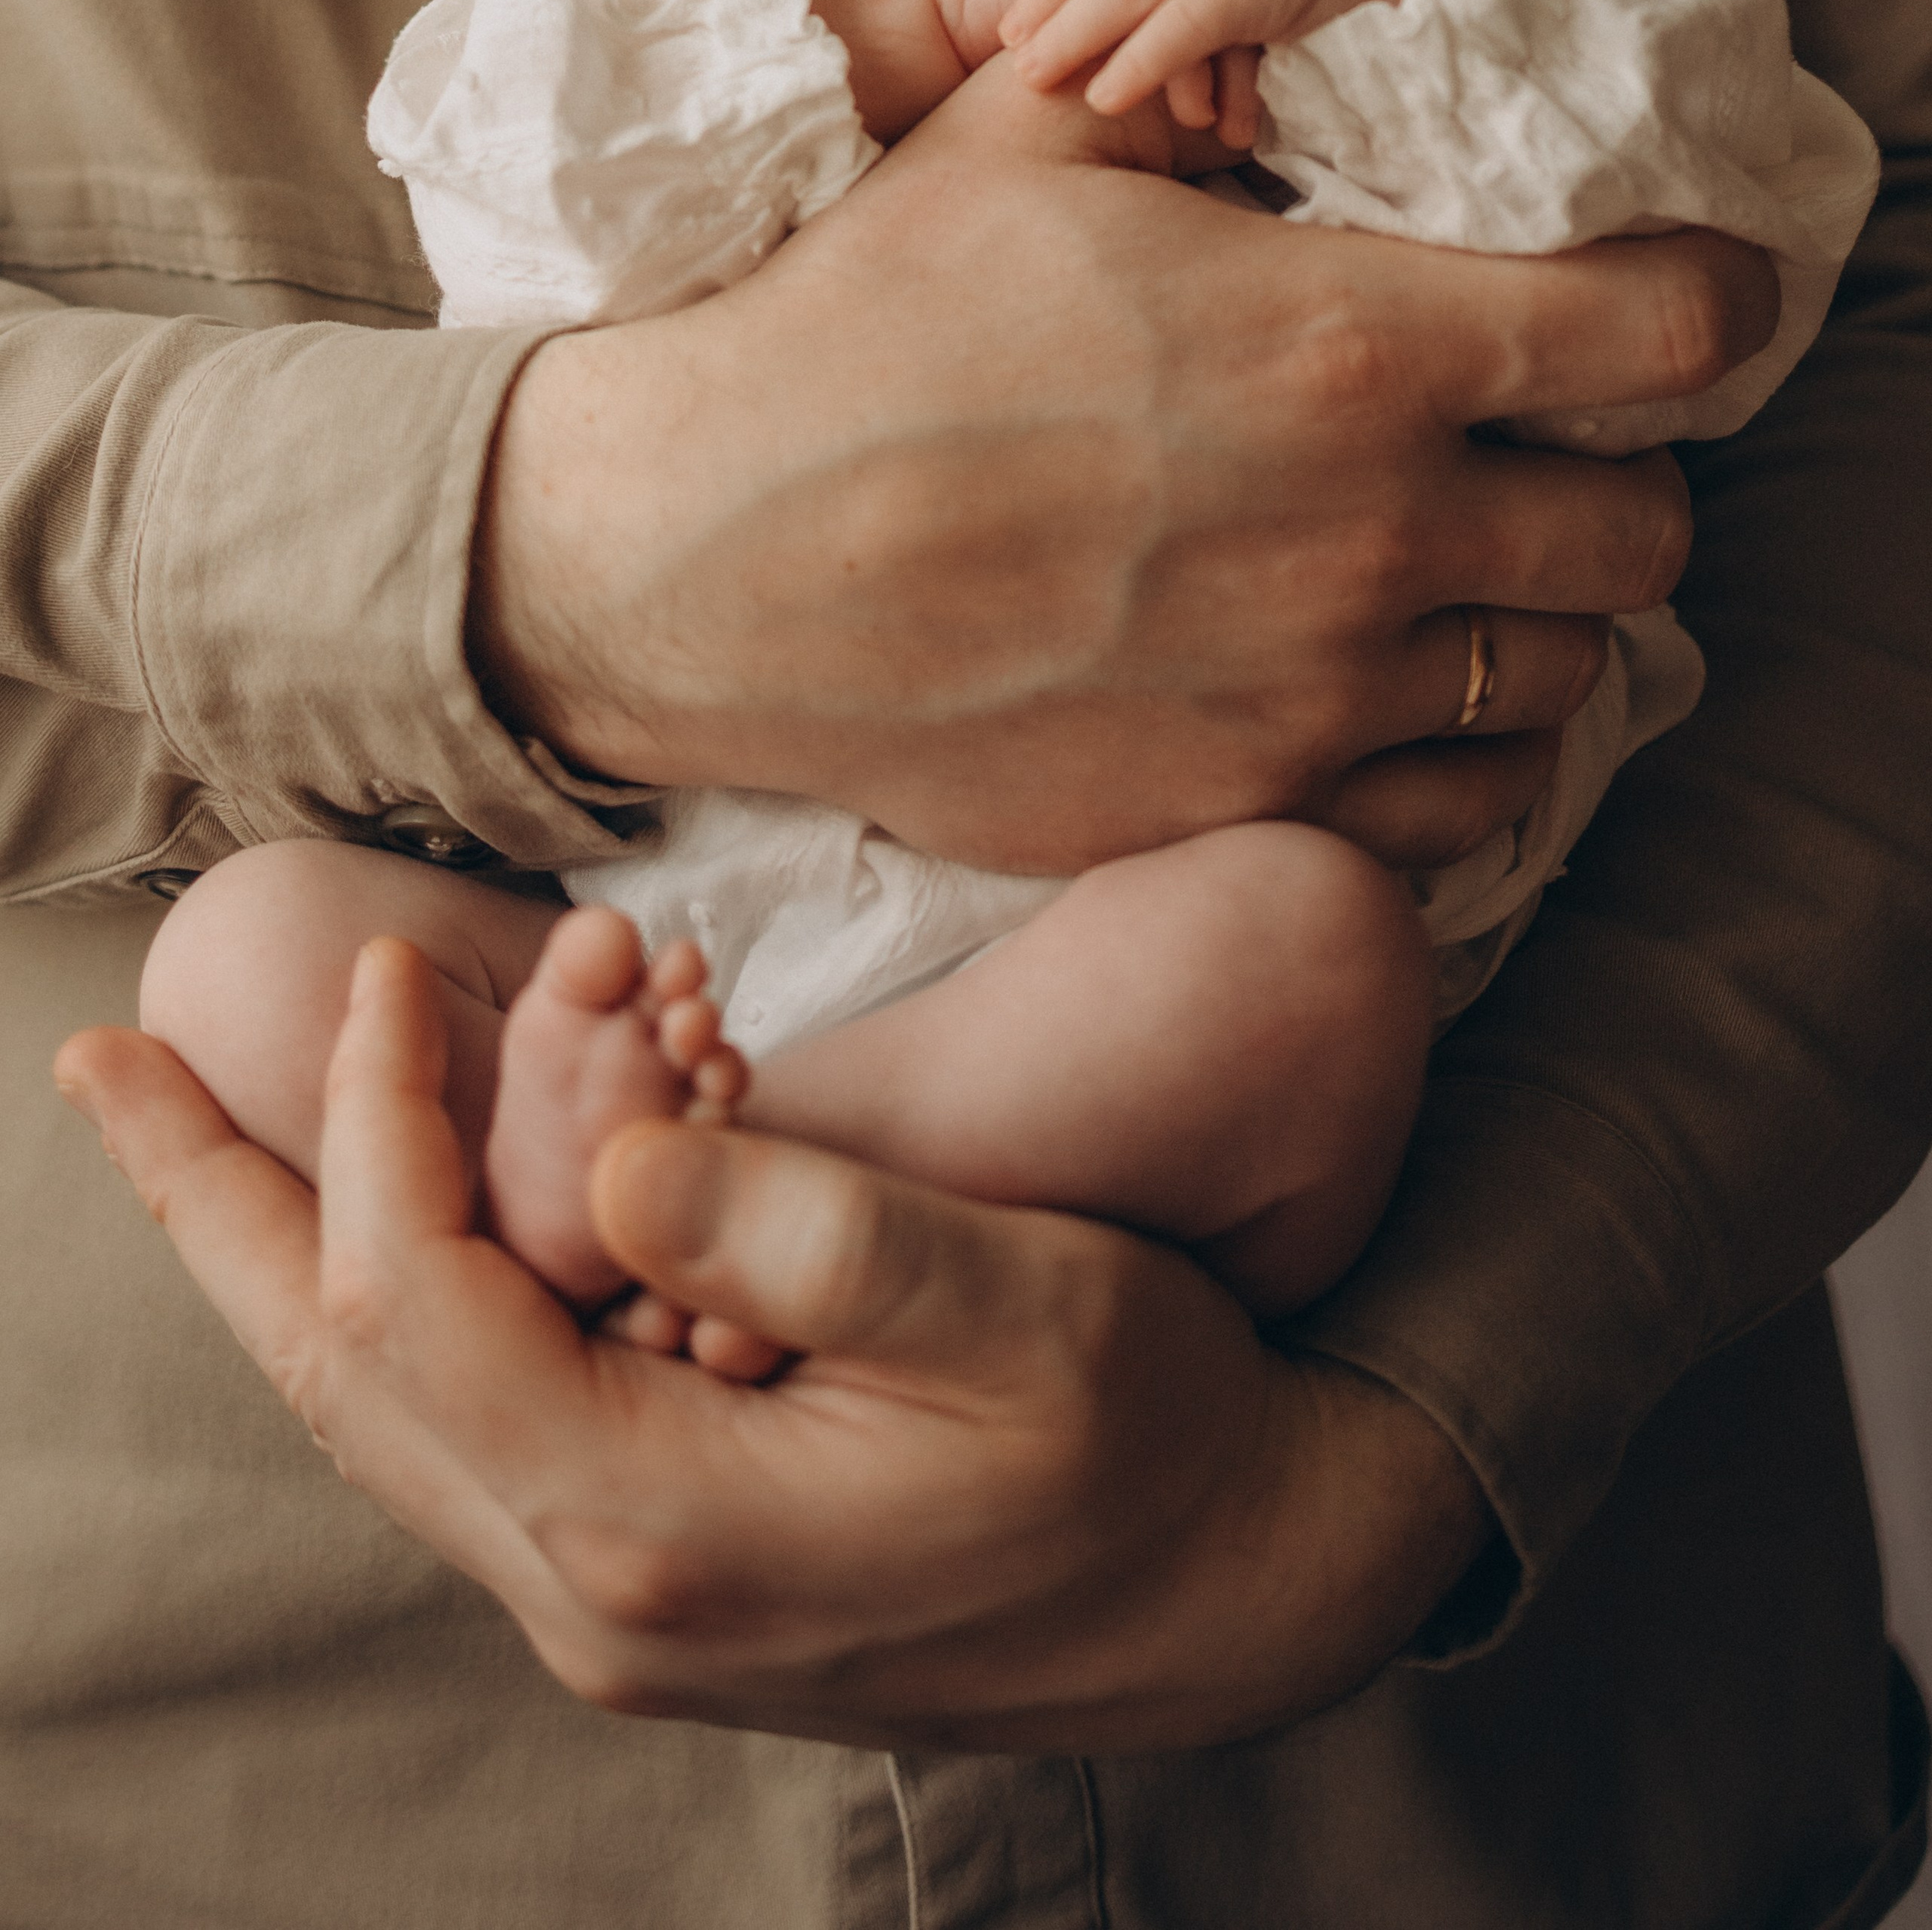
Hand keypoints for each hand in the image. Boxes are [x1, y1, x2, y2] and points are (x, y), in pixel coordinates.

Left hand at [54, 941, 1491, 1746]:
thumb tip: (613, 1158)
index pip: (425, 1303)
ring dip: (279, 1252)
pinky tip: (376, 1221)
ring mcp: (608, 1594)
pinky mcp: (645, 1566)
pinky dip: (389, 1299)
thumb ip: (813, 1232)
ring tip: (183, 1131)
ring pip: (379, 1408)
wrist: (1220, 1589)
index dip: (382, 1122)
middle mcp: (595, 1586)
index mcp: (667, 1522)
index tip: (398, 967)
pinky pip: (460, 1420)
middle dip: (213, 1203)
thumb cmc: (1144, 1430)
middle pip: (336, 1376)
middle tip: (98, 1064)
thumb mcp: (1018, 1311)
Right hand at [470, 54, 1777, 873]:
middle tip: (1534, 448)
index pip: (1669, 324)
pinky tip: (1381, 696)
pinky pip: (1457, 814)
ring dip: (1535, 617)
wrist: (692, 556)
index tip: (1667, 292)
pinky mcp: (1238, 810)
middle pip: (1648, 530)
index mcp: (1350, 343)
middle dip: (1618, 475)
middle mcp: (1372, 535)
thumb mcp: (1014, 147)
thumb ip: (1182, 85)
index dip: (1705, 293)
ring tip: (1450, 576)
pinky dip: (1457, 756)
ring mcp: (1314, 698)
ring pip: (1564, 679)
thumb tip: (1257, 45)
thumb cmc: (846, 333)